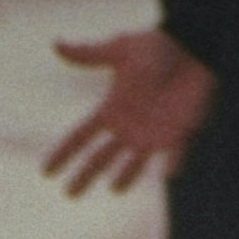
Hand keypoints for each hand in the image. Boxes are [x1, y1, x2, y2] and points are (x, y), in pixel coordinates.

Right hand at [44, 28, 214, 195]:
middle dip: (85, 176)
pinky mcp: (178, 132)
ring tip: (115, 188)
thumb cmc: (157, 46)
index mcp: (111, 110)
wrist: (192, 45)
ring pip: (134, 164)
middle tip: (70, 194)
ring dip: (126, 176)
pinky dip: (175, 161)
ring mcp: (152, 134)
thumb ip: (89, 54)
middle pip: (100, 158)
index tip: (45, 172)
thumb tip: (56, 43)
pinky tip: (170, 172)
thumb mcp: (120, 49)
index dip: (64, 153)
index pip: (80, 137)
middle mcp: (127, 128)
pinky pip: (176, 151)